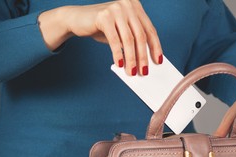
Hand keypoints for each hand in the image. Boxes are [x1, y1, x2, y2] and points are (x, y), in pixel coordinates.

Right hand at [39, 0, 162, 75]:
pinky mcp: (104, 16)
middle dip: (143, 56)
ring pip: (129, 39)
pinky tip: (119, 64)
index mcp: (136, 7)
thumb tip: (146, 61)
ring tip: (132, 72)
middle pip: (140, 35)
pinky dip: (118, 54)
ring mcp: (116, 8)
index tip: (158, 61)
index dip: (155, 47)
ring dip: (132, 59)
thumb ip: (134, 41)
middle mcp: (128, 4)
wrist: (77, 19)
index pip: (150, 30)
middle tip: (144, 72)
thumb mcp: (122, 33)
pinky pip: (115, 40)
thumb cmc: (103, 28)